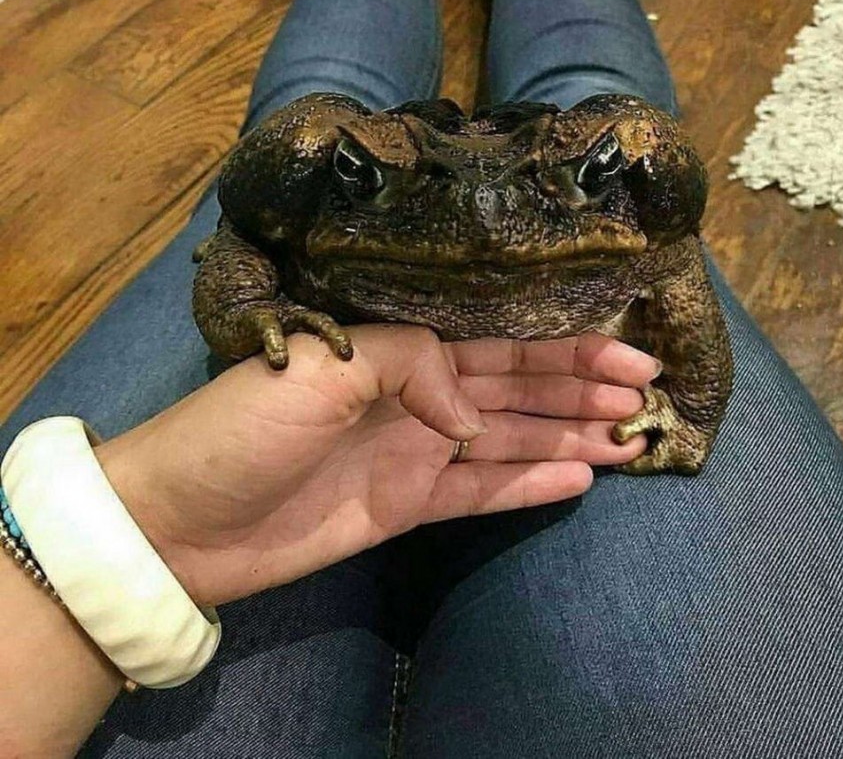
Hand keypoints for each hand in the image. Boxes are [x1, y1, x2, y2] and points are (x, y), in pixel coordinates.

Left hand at [98, 326, 655, 606]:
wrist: (180, 518)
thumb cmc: (242, 426)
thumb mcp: (321, 364)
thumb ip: (410, 362)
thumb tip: (470, 405)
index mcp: (398, 350)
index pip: (497, 339)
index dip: (563, 345)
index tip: (626, 348)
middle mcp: (416, 396)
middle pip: (515, 387)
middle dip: (580, 386)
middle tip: (646, 394)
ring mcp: (414, 452)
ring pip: (509, 437)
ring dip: (569, 434)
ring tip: (630, 437)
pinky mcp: (406, 506)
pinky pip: (481, 492)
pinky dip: (529, 483)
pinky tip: (579, 475)